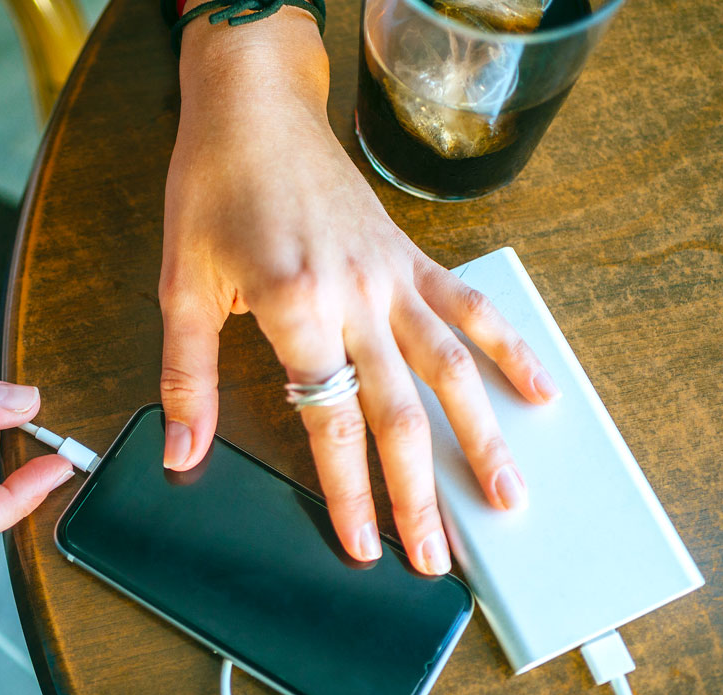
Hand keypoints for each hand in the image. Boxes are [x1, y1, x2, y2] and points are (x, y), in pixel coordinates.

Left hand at [159, 13, 557, 573]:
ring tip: (509, 496)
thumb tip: (183, 453)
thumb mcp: (182, 287)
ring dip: (483, 436)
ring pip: (452, 368)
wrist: (253, 109)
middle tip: (438, 558)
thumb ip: (187, 378)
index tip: (366, 546)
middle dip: (422, 493)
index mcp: (295, 307)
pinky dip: (509, 349)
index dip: (350, 493)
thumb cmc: (212, 189)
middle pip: (400, 412)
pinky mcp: (411, 256)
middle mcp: (356, 296)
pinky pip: (470, 307)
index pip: (330, 421)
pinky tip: (540, 392)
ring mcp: (392, 276)